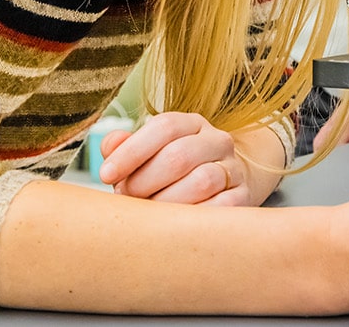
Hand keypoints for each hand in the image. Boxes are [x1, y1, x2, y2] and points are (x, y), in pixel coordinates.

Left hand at [96, 112, 252, 205]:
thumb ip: (125, 146)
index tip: (106, 175)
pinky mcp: (243, 197)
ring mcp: (234, 169)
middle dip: (144, 181)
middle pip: (179, 156)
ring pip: (202, 182)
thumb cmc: (175, 171)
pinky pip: (221, 208)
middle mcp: (217, 141)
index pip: (164, 126)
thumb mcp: (151, 152)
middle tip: (126, 199)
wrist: (226, 184)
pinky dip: (193, 218)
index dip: (131, 151)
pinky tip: (174, 225)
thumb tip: (110, 146)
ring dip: (166, 202)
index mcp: (192, 123)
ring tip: (148, 214)